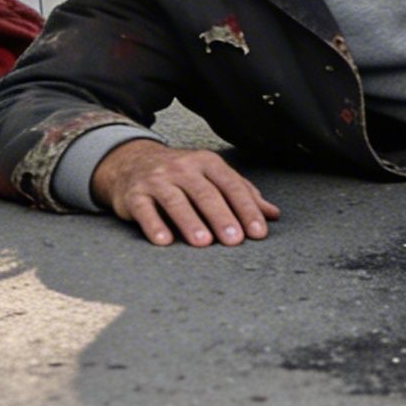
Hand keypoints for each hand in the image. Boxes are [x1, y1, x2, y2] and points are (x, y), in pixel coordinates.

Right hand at [91, 141, 281, 247]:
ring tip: (204, 243)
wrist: (132, 162)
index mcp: (206, 162)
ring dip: (190, 222)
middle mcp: (182, 168)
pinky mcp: (134, 195)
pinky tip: (164, 241)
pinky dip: (154, 225)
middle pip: (205, 193)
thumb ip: (241, 194)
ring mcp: (157, 180)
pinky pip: (144, 210)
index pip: (231, 185)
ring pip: (176, 201)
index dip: (245, 209)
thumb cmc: (180, 175)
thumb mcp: (212, 177)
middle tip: (235, 240)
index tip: (258, 232)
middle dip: (221, 217)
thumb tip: (273, 215)